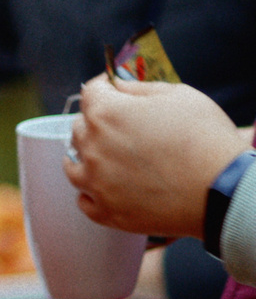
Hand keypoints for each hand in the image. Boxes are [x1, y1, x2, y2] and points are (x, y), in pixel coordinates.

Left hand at [70, 75, 249, 237]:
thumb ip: (140, 87)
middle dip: (97, 122)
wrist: (225, 191)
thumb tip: (119, 86)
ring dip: (87, 157)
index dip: (104, 88)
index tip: (113, 90)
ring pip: (74, 164)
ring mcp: (96, 182)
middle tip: (121, 127)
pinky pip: (84, 201)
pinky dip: (92, 193)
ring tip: (107, 158)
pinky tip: (107, 187)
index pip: (90, 92)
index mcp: (106, 113)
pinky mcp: (107, 212)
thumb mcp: (179, 96)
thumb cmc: (206, 140)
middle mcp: (92, 147)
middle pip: (80, 127)